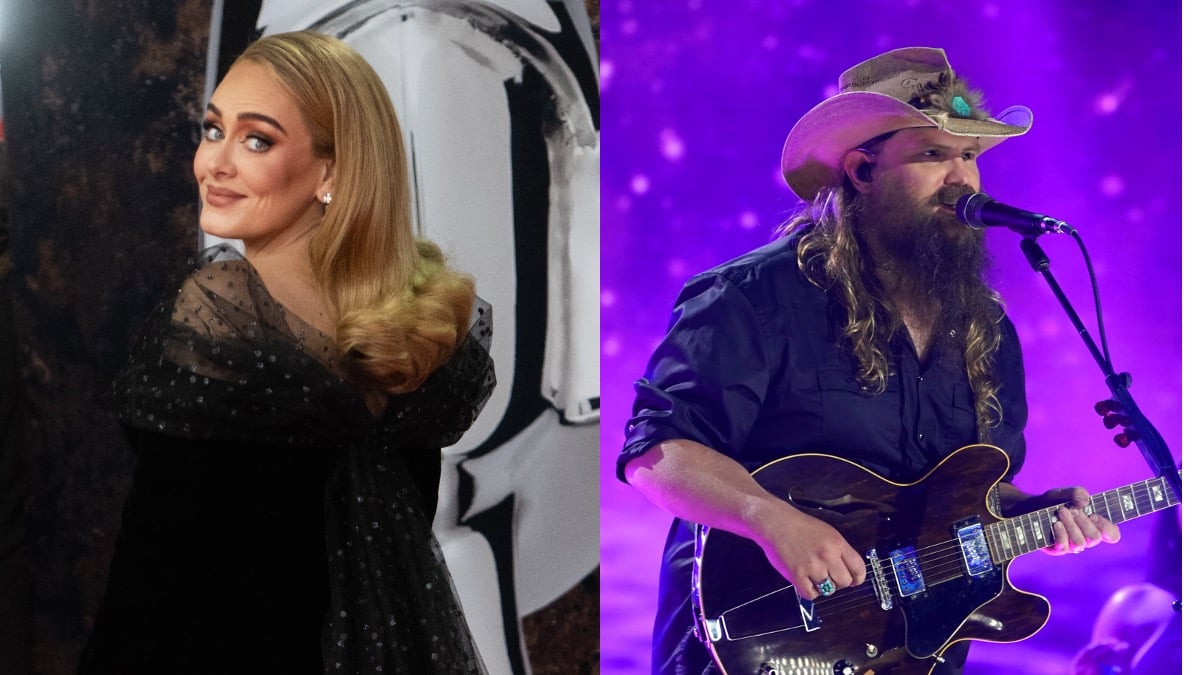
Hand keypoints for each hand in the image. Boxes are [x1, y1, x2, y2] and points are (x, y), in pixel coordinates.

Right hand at [750, 500, 866, 599]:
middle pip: (844, 582)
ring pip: (828, 590)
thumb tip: (848, 569)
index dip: (857, 578)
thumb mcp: (827, 532)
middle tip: (828, 577)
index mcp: (837, 543)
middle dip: (838, 582)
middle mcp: (827, 555)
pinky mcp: (797, 574)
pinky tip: (805, 582)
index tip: (852, 581)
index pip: (858, 568)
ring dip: (822, 586)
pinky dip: (809, 591)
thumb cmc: (799, 526)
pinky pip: (810, 594)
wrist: (775, 522)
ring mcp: (812, 565)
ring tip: (813, 577)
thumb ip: (839, 550)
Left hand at [1042, 486, 1120, 555]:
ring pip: (1080, 543)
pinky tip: (1055, 523)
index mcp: (1094, 526)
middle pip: (1095, 538)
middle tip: (1072, 509)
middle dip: (1083, 521)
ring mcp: (1071, 545)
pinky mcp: (1057, 549)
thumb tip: (1084, 502)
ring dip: (1070, 525)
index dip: (1107, 527)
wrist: (1030, 508)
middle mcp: (1085, 538)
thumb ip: (1077, 492)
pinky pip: (1064, 548)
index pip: (1112, 535)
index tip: (1094, 515)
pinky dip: (1060, 533)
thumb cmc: (1053, 502)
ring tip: (1061, 512)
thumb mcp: (1064, 493)